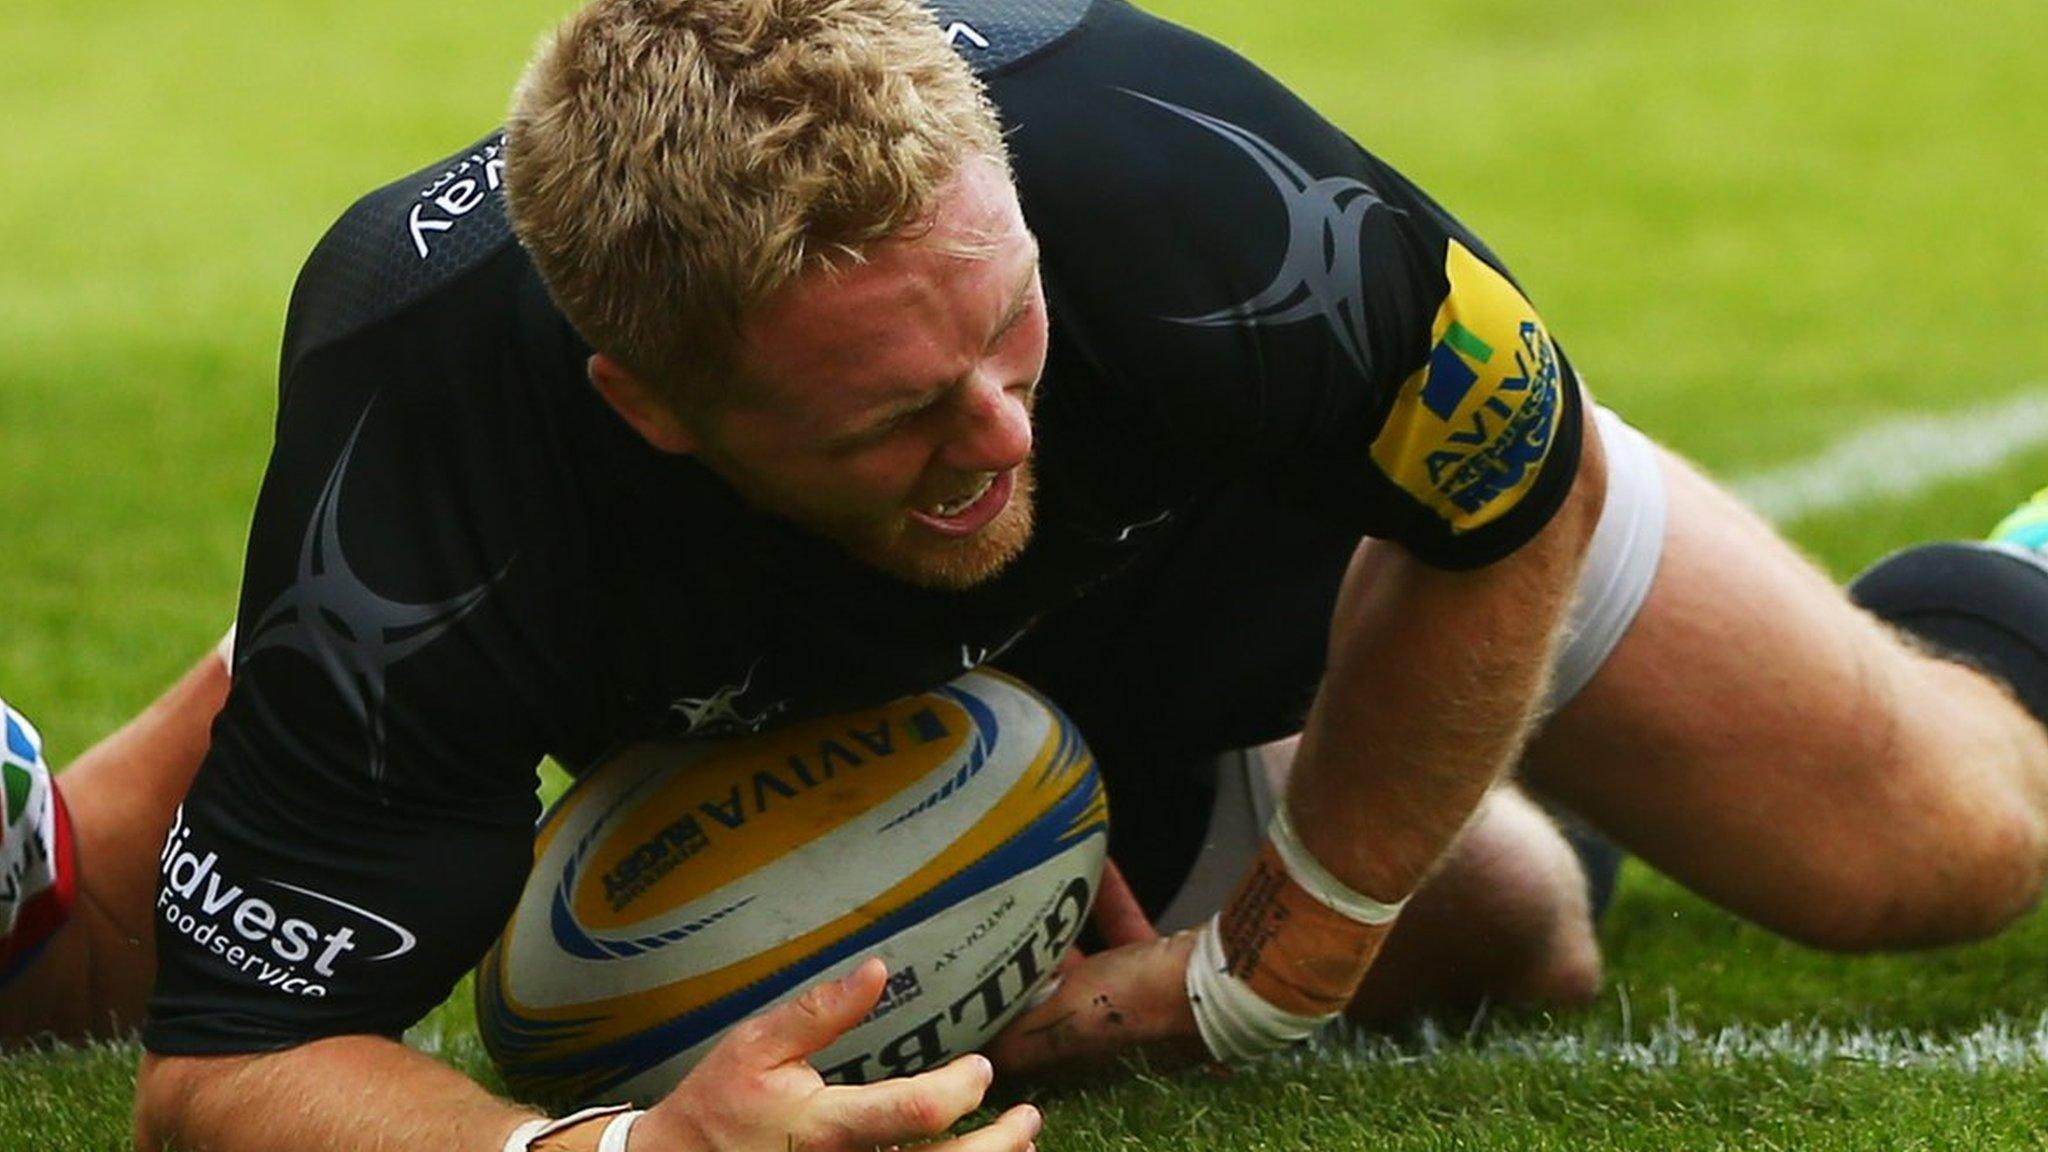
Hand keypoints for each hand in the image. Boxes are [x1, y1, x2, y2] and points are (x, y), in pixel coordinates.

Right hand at [636, 958, 1042, 1150]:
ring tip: (1018, 1146)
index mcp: (823, 1127)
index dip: (962, 1090)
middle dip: (998, 1145)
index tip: (980, 1069)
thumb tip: (878, 970)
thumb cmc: (718, 1105)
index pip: (914, 1112)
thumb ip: (819, 1011)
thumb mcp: (756, 1046)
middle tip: (1028, 1117)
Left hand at [983, 860, 1206, 1079]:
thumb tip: (977, 1045)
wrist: (1225, 972)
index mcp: (1076, 1042)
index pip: (1025, 1026)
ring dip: (1064, 918)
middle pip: (1051, 984)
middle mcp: (1100, 1020)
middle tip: (995, 911)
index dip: (998, 999)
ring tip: (1036, 883)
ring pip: (1085, 950)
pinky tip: (1096, 861)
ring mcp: (1129, 989)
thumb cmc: (1145, 1000)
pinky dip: (1109, 894)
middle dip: (1026, 951)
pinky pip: (1122, 922)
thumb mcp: (1070, 1016)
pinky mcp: (1156, 959)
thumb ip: (1024, 1029)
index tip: (971, 962)